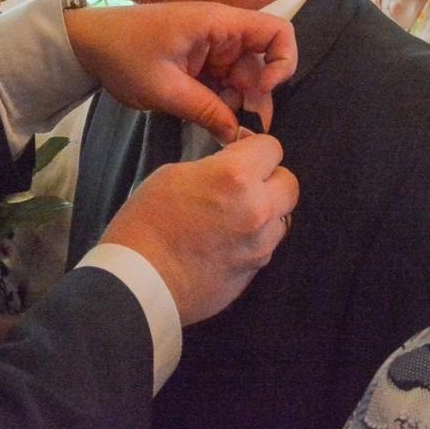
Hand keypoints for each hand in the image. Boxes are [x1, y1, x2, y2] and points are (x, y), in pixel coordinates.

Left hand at [63, 2, 295, 143]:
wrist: (87, 45)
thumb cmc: (124, 55)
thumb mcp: (165, 89)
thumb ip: (206, 111)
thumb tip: (239, 137)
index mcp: (218, 24)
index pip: (277, 32)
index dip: (283, 61)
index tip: (262, 91)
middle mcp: (222, 33)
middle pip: (261, 64)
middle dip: (255, 98)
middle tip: (240, 131)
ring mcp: (211, 48)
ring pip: (243, 79)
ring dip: (237, 105)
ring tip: (220, 130)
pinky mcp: (199, 63)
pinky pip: (223, 84)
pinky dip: (222, 103)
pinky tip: (210, 123)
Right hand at [99, 134, 297, 325]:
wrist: (139, 281)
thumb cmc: (146, 222)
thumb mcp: (174, 174)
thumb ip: (214, 167)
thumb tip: (232, 167)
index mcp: (236, 177)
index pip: (271, 148)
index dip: (254, 147)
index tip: (240, 153)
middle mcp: (257, 209)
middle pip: (289, 183)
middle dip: (270, 179)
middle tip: (243, 184)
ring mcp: (260, 245)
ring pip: (282, 218)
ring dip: (266, 212)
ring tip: (233, 216)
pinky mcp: (254, 272)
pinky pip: (266, 246)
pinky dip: (254, 240)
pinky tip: (225, 241)